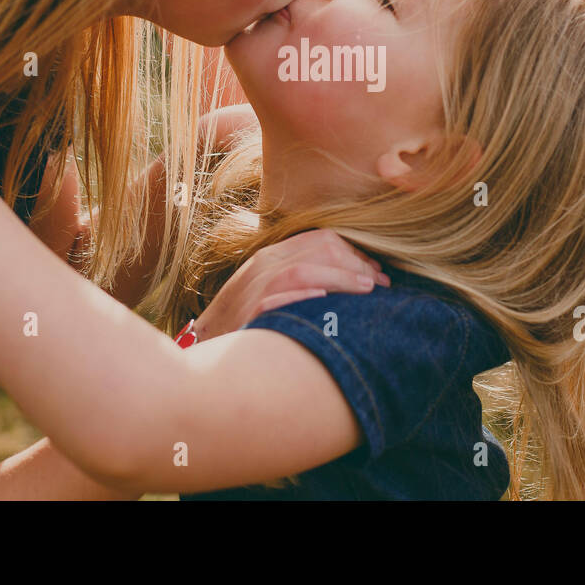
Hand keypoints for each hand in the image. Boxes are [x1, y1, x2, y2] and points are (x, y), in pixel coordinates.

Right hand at [193, 229, 389, 340]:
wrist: (203, 345)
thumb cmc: (246, 321)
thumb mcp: (271, 290)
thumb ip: (303, 280)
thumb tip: (349, 284)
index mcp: (272, 255)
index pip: (321, 239)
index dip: (355, 252)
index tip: (376, 272)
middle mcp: (264, 264)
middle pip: (319, 250)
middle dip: (356, 264)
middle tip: (381, 284)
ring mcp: (255, 287)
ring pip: (304, 270)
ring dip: (341, 277)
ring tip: (368, 289)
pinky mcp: (249, 311)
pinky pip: (278, 297)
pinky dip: (304, 296)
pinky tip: (326, 301)